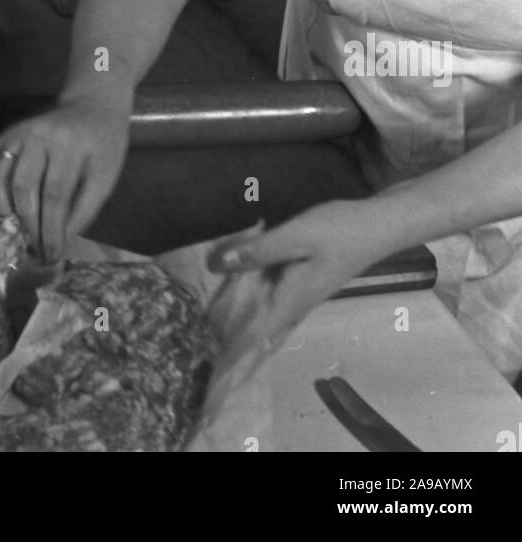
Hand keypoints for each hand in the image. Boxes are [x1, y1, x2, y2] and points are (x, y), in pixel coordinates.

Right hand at [0, 96, 129, 262]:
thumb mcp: (105, 176)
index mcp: (69, 144)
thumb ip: (83, 209)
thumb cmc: (103, 145)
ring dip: (6, 213)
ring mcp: (17, 132)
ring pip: (0, 179)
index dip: (50, 230)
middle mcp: (38, 134)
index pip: (55, 195)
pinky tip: (2, 211)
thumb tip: (58, 242)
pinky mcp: (4, 134)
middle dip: (28, 226)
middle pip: (23, 188)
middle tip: (34, 252)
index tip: (51, 257)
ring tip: (18, 236)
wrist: (92, 106)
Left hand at [208, 199, 389, 348]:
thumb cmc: (338, 231)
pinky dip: (252, 282)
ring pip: (262, 302)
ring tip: (204, 295)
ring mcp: (301, 291)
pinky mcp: (304, 278)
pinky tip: (237, 268)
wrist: (378, 225)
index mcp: (290, 300)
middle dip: (227, 321)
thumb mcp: (294, 237)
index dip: (228, 343)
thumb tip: (217, 265)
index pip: (254, 334)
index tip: (201, 344)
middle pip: (255, 319)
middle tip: (192, 316)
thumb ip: (258, 252)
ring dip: (238, 300)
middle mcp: (294, 303)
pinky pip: (271, 287)